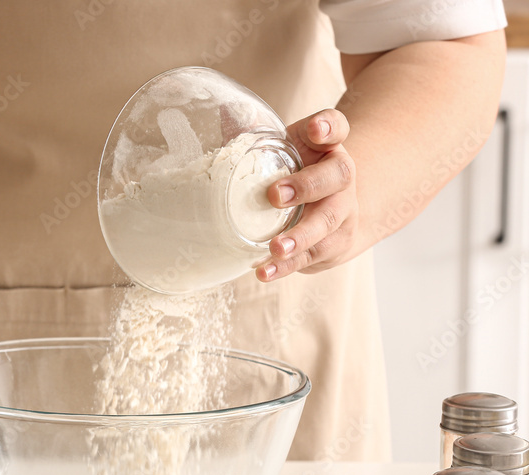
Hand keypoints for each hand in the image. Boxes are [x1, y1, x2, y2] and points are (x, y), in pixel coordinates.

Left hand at [257, 109, 358, 280]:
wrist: (333, 206)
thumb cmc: (295, 171)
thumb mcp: (280, 148)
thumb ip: (255, 133)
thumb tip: (223, 111)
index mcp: (328, 146)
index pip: (336, 127)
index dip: (328, 127)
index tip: (315, 129)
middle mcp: (341, 177)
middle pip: (336, 177)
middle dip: (306, 187)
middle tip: (274, 196)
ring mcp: (342, 211)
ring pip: (327, 223)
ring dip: (299, 237)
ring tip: (275, 248)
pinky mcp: (334, 244)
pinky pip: (312, 256)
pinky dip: (286, 266)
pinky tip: (265, 271)